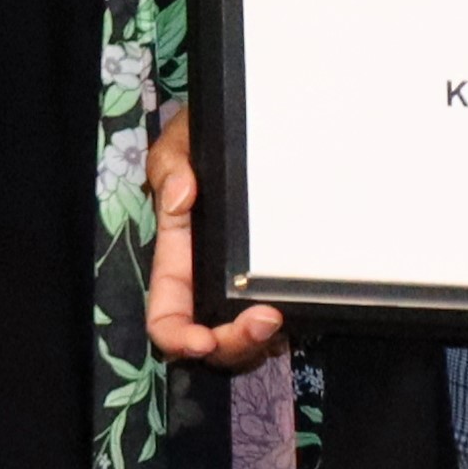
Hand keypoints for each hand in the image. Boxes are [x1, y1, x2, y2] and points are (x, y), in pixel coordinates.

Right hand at [145, 108, 284, 370]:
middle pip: (212, 342)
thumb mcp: (183, 140)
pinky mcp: (278, 281)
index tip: (202, 340)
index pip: (166, 315)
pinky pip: (283, 321)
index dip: (178, 338)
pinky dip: (289, 325)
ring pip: (247, 341)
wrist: (255, 124)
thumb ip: (171, 164)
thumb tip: (181, 197)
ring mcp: (245, 285)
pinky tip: (301, 307)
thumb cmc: (212, 136)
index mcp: (178, 256)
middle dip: (234, 344)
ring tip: (280, 314)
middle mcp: (209, 280)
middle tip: (267, 319)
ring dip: (261, 341)